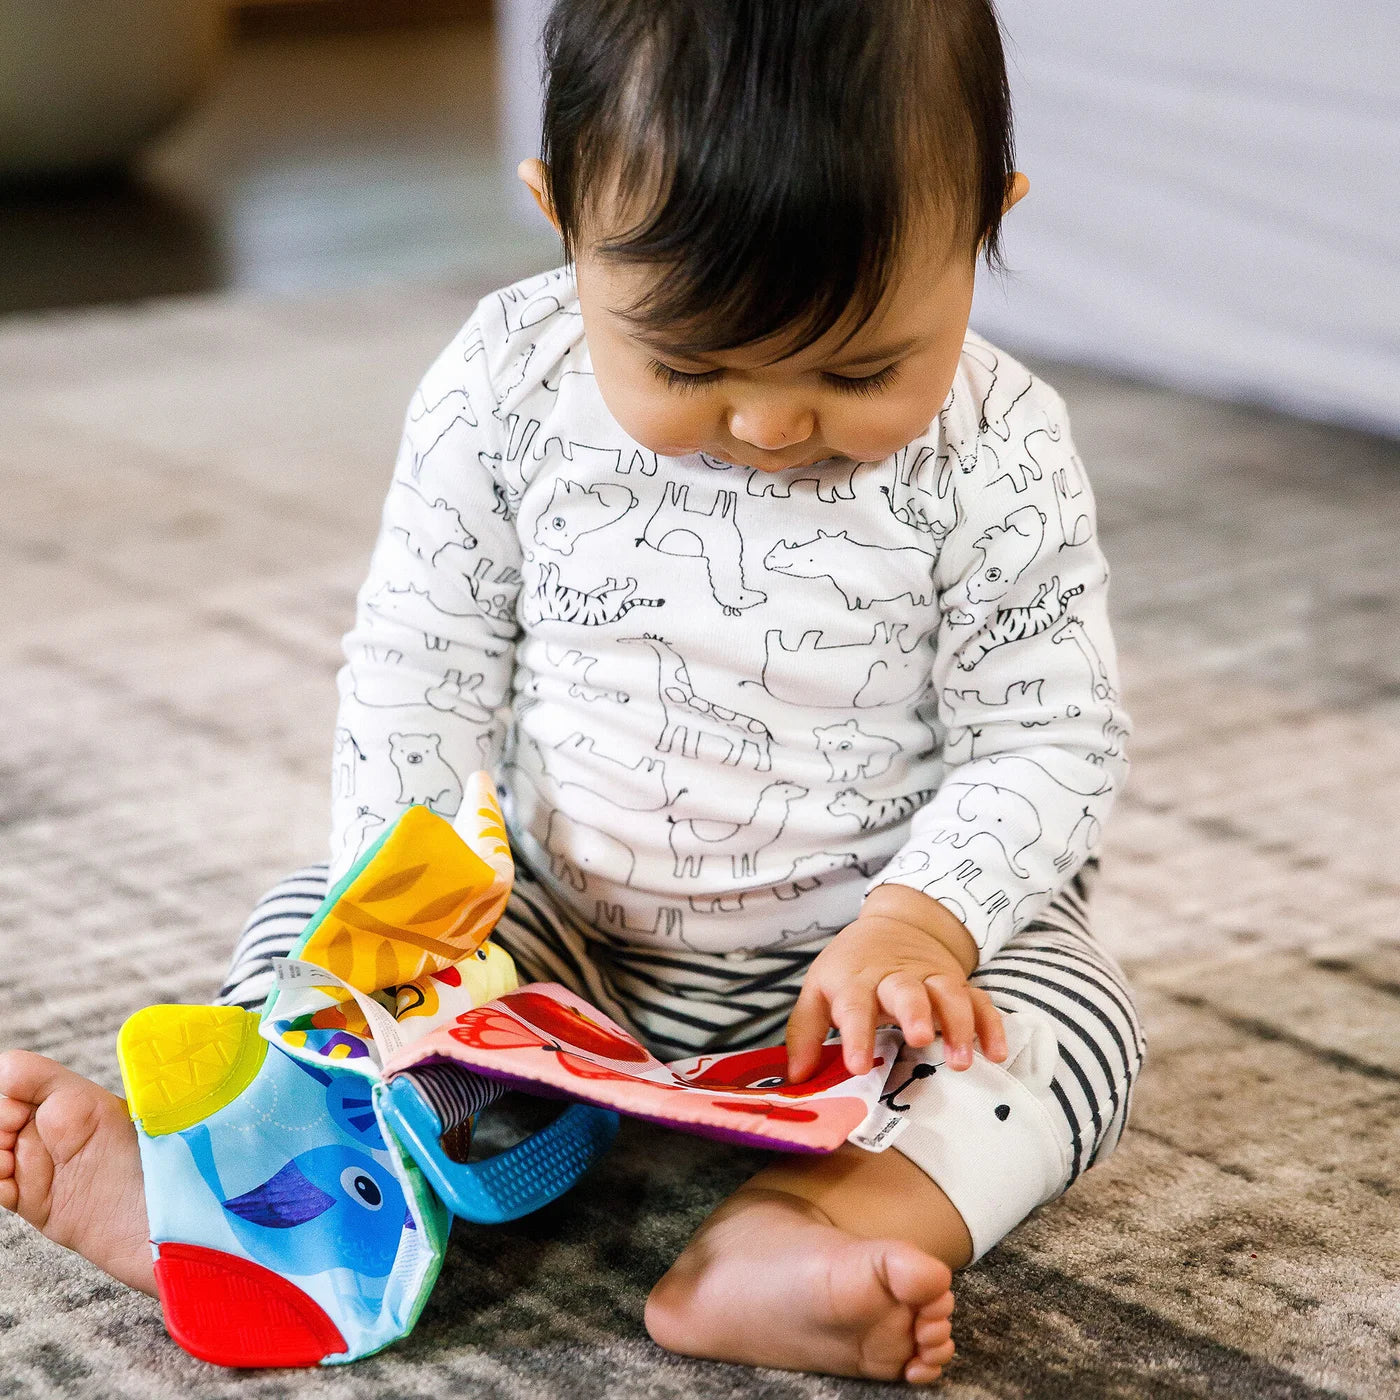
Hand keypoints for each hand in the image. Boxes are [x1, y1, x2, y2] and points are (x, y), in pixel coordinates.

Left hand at [785, 890, 1007, 1081]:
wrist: (896, 925)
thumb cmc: (851, 969)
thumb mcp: (819, 990)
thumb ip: (804, 1033)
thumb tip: (795, 1079)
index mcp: (855, 979)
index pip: (853, 1004)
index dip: (855, 1033)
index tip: (858, 1065)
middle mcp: (894, 976)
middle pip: (905, 989)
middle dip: (914, 1012)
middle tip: (919, 1039)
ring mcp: (930, 978)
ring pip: (949, 992)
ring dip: (958, 1024)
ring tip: (961, 1061)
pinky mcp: (958, 984)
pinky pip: (980, 1000)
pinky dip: (991, 1024)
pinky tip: (995, 1053)